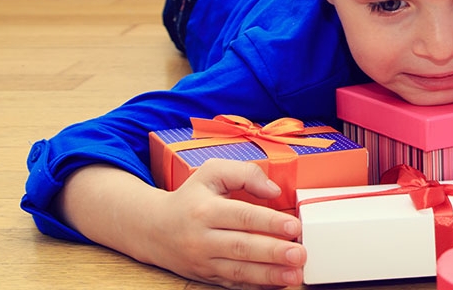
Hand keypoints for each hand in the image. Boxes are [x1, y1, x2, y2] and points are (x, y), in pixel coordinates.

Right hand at [59, 161, 304, 288]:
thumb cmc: (190, 198)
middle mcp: (202, 238)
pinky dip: (256, 285)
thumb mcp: (211, 173)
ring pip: (238, 270)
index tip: (294, 227)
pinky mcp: (206, 276)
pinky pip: (233, 283)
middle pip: (241, 247)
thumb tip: (273, 189)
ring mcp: (203, 261)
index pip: (242, 217)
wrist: (153, 228)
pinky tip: (278, 283)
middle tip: (299, 254)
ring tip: (294, 274)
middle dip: (273, 253)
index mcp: (206, 210)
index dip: (269, 223)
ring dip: (269, 274)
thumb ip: (244, 173)